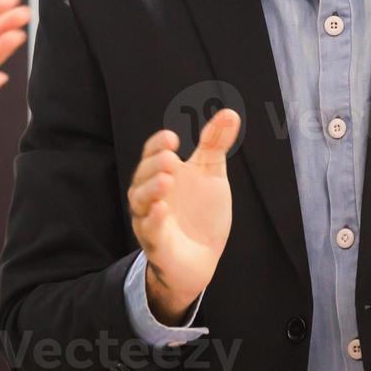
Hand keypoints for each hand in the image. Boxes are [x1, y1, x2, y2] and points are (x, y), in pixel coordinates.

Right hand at [128, 109, 240, 324]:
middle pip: (142, 176)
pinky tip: (161, 210)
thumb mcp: (211, 174)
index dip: (158, 145)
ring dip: (151, 190)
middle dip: (154, 165)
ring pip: (140, 203)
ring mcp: (151, 221)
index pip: (152, 154)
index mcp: (161, 174)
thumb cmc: (200, 212)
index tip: (173, 137)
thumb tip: (230, 113)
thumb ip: (215, 144)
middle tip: (171, 157)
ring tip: (167, 179)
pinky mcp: (157, 245)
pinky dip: (153, 220)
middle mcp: (150, 196)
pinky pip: (150, 232)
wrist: (202, 258)